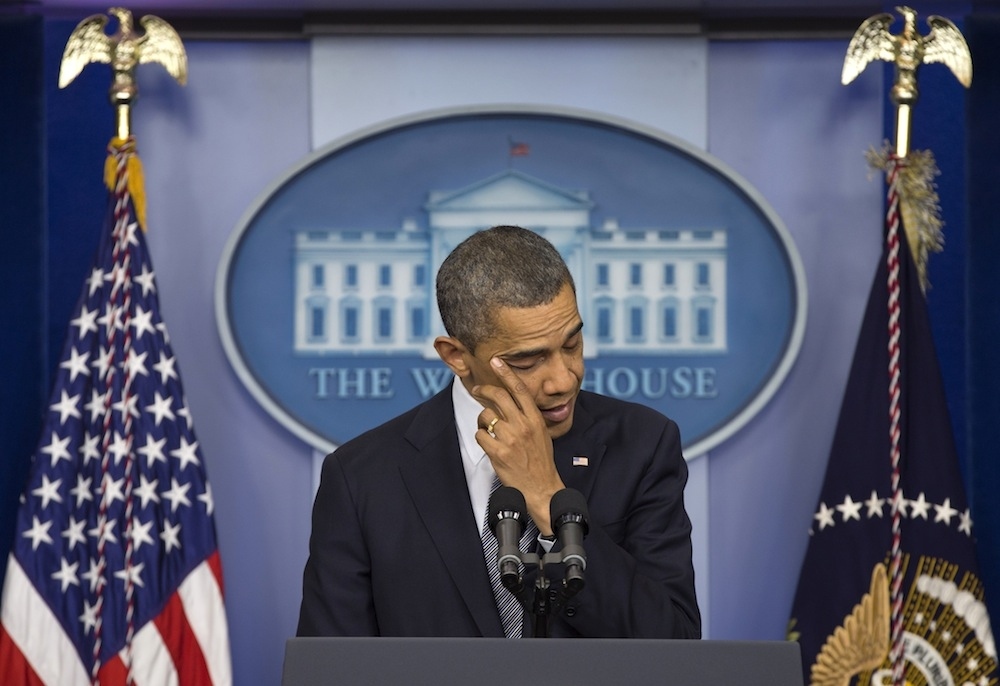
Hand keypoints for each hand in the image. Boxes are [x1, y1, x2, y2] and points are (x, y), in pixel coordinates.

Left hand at [473, 357, 564, 535]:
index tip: (496, 361)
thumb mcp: (541, 433)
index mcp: (535, 419)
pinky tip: (489, 444)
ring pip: (486, 416)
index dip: (506, 373)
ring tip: (490, 431)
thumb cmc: (541, 460)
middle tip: (477, 389)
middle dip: (484, 389)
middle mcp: (523, 425)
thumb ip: (528, 416)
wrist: (541, 487)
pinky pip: (480, 435)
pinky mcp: (498, 452)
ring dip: (483, 421)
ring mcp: (510, 438)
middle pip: (498, 397)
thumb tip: (512, 402)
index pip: (519, 389)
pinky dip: (482, 438)